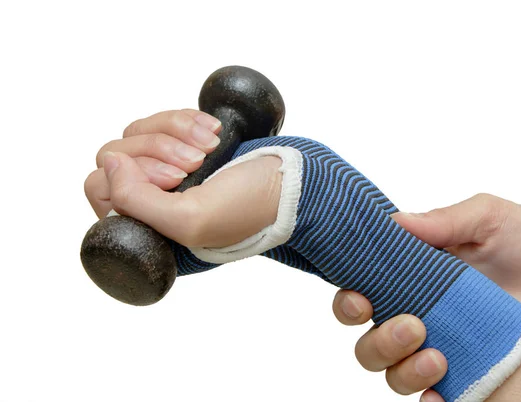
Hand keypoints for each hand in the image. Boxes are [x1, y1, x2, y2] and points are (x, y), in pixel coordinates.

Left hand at [84, 109, 282, 248]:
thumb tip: (111, 163)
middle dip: (159, 150)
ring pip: (138, 132)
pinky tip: (213, 131)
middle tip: (198, 163)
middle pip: (117, 154)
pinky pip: (162, 120)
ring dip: (175, 131)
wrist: (291, 183)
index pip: (102, 190)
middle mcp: (152, 201)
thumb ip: (135, 201)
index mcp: (148, 231)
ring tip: (210, 145)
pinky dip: (186, 120)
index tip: (177, 181)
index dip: (134, 178)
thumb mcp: (190, 221)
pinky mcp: (184, 144)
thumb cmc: (249, 209)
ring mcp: (167, 170)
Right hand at [332, 193, 520, 399]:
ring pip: (390, 370)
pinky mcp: (467, 370)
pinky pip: (432, 394)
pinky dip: (427, 399)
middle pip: (367, 337)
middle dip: (377, 338)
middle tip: (413, 326)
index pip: (362, 288)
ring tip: (438, 356)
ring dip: (401, 367)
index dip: (348, 298)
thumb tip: (392, 221)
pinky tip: (441, 394)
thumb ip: (442, 220)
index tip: (360, 299)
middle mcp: (418, 310)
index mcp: (412, 274)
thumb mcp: (488, 217)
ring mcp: (441, 343)